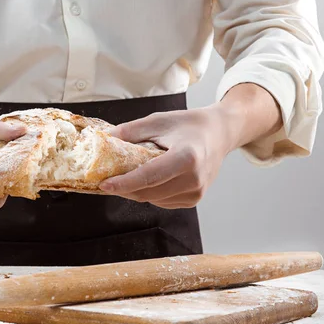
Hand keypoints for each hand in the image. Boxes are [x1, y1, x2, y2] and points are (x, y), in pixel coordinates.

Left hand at [100, 83, 281, 207]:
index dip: (124, 183)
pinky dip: (149, 193)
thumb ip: (130, 131)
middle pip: (148, 192)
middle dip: (124, 188)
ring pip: (153, 200)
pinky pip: (162, 201)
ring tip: (126, 176)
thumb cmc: (189, 125)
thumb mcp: (158, 121)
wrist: (219, 133)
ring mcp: (196, 193)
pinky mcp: (194, 200)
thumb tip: (104, 140)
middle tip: (106, 179)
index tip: (103, 184)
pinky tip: (146, 180)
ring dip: (135, 191)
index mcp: (187, 157)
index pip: (149, 176)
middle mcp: (194, 179)